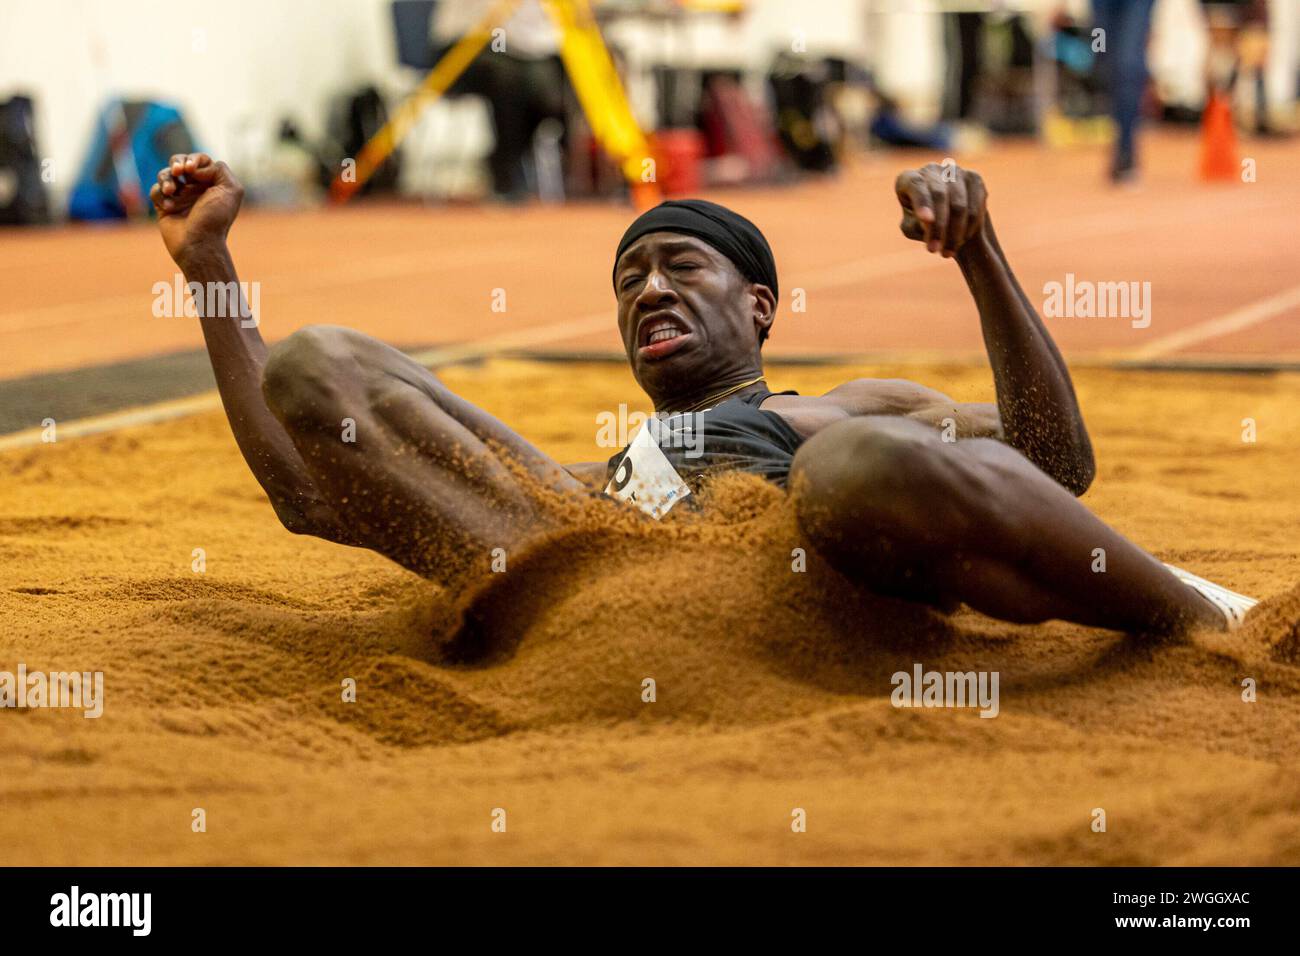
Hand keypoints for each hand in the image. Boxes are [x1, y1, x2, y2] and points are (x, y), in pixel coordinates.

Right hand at [150, 153, 244, 270]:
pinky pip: (155, 190)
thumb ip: (220, 169)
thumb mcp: (231, 190)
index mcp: (212, 183)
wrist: (198, 244)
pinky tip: (169, 207)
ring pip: (165, 174)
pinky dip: (160, 195)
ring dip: (166, 178)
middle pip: (179, 162)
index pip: (200, 160)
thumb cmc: (215, 219)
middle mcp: (195, 188)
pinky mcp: (164, 206)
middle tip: (179, 171)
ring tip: (171, 191)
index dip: (194, 159)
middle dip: (176, 162)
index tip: (192, 169)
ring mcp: (179, 197)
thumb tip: (196, 168)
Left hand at [894, 163, 987, 257]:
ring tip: (947, 252)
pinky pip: (975, 205)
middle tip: (934, 251)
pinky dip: (970, 226)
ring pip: (958, 204)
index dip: (923, 202)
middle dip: (939, 226)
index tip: (927, 221)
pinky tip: (963, 240)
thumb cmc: (922, 226)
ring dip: (954, 232)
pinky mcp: (973, 178)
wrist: (948, 223)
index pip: (916, 185)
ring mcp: (953, 171)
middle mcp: (930, 170)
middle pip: (939, 194)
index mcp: (908, 179)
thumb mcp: (912, 228)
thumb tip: (929, 221)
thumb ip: (915, 224)